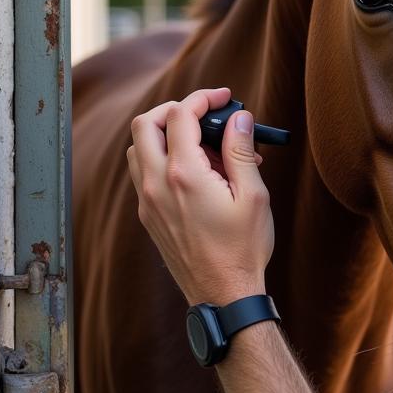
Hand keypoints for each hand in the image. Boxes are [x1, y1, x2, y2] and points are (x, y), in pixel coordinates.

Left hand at [126, 87, 273, 306]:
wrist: (223, 295)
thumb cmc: (243, 248)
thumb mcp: (254, 196)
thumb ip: (241, 150)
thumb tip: (237, 118)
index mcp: (184, 175)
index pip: (181, 115)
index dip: (203, 98)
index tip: (224, 98)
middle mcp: (157, 184)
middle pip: (145, 123)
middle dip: (174, 109)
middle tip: (203, 114)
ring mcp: (148, 202)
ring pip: (138, 148)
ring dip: (164, 134)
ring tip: (202, 146)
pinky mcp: (148, 216)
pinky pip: (143, 173)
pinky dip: (161, 158)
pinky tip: (195, 172)